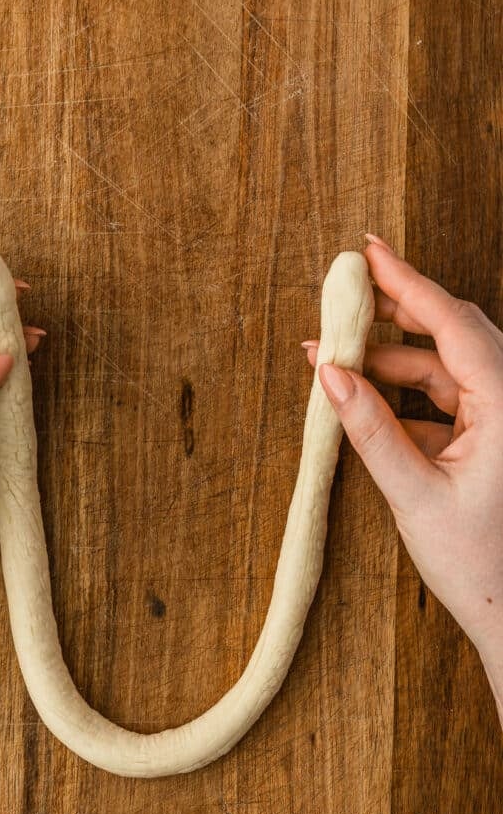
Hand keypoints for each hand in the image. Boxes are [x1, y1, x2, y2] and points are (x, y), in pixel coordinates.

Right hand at [304, 236, 502, 721]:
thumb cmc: (476, 562)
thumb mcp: (413, 493)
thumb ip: (368, 429)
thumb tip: (328, 374)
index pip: (453, 324)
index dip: (408, 283)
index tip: (370, 251)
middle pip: (451, 333)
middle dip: (395, 311)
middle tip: (347, 290)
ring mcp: (499, 415)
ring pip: (442, 364)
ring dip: (390, 357)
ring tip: (334, 350)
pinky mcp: (486, 434)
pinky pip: (440, 395)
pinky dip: (400, 391)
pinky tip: (360, 391)